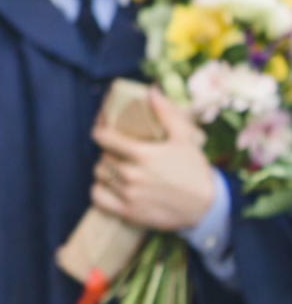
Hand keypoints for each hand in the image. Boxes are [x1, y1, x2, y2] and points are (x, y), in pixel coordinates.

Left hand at [90, 88, 214, 231]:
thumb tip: (152, 91)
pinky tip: (107, 186)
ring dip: (104, 170)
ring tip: (115, 168)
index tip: (102, 130)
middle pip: (102, 157)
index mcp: (143, 154)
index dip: (99, 130)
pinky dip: (99, 190)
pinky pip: (97, 197)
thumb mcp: (184, 138)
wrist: (205, 206)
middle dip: (108, 152)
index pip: (103, 137)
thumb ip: (166, 113)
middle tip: (118, 152)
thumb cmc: (194, 169)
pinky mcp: (128, 212)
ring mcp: (128, 195)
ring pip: (99, 175)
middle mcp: (131, 174)